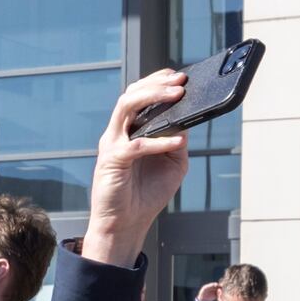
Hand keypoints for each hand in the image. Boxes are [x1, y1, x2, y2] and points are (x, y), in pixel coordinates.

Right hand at [81, 72, 195, 266]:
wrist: (126, 224)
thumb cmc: (146, 195)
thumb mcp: (172, 164)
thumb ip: (178, 142)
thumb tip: (187, 121)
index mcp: (130, 131)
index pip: (138, 95)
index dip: (157, 81)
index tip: (179, 76)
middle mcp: (118, 133)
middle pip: (131, 94)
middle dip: (156, 84)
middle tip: (180, 81)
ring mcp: (112, 145)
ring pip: (126, 107)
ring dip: (152, 97)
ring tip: (176, 95)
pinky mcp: (112, 161)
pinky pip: (137, 145)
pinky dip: (159, 141)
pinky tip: (177, 141)